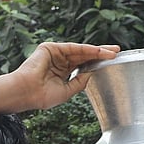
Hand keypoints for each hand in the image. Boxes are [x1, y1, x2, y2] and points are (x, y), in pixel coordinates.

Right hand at [0, 42, 120, 114]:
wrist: (26, 93)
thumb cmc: (42, 96)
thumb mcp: (67, 91)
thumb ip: (80, 82)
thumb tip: (92, 73)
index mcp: (61, 72)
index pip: (82, 65)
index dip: (96, 64)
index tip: (111, 63)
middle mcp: (59, 61)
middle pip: (84, 55)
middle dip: (101, 54)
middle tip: (117, 52)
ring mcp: (55, 53)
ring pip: (81, 50)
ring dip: (97, 51)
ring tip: (112, 53)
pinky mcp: (50, 48)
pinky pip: (73, 47)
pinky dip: (87, 49)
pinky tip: (99, 51)